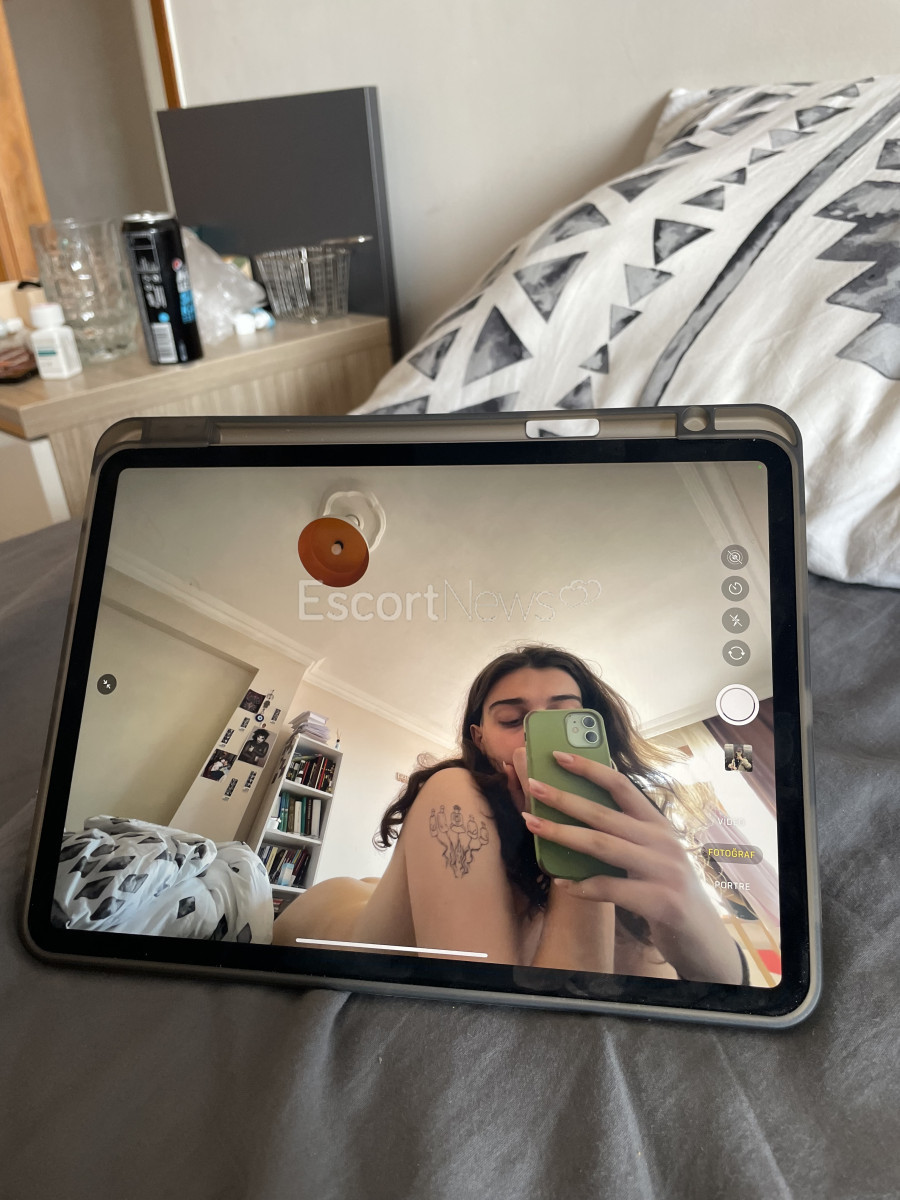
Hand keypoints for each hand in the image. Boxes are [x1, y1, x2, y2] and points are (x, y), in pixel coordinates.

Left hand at [517, 749, 742, 984]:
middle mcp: (663, 841)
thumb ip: (623, 835)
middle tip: (533, 787)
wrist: (702, 938)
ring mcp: (665, 870)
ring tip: (534, 825)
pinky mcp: (662, 901)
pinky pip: (612, 888)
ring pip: (603, 846)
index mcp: (658, 824)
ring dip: (564, 835)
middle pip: (604, 814)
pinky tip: (564, 885)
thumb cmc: (666, 891)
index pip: (622, 786)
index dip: (590, 768)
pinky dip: (584, 886)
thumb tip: (574, 814)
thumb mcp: (651, 855)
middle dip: (564, 799)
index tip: (558, 755)